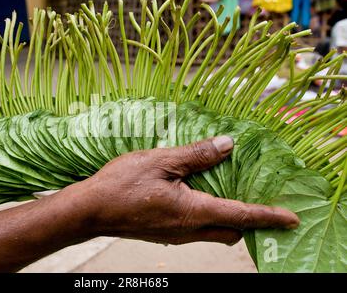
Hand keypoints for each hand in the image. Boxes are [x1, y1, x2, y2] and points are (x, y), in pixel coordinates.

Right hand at [81, 136, 299, 245]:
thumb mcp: (161, 161)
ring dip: (229, 217)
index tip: (290, 218)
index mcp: (192, 211)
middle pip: (232, 231)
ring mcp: (176, 235)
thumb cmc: (121, 185)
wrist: (90, 210)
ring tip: (231, 190)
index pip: (241, 215)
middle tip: (258, 197)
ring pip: (214, 231)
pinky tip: (198, 193)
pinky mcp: (165, 233)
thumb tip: (227, 145)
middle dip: (250, 220)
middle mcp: (188, 229)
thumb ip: (196, 155)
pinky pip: (197, 228)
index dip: (268, 216)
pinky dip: (209, 215)